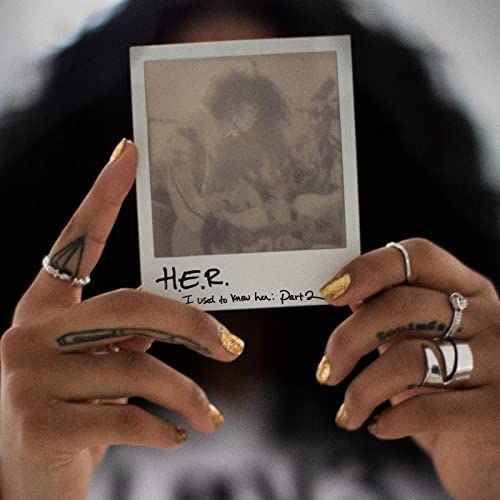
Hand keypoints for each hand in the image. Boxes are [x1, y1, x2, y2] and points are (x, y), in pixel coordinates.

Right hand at [0, 140, 243, 499]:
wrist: (22, 487)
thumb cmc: (68, 420)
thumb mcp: (92, 372)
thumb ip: (123, 341)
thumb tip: (173, 329)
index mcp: (42, 313)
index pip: (75, 242)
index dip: (102, 194)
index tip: (128, 152)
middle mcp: (28, 334)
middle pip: (130, 306)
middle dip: (190, 325)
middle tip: (231, 346)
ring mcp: (27, 377)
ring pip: (138, 368)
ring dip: (185, 395)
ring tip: (208, 415)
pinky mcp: (38, 422)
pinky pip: (128, 416)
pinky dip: (164, 428)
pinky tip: (176, 435)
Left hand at [316, 238, 499, 499]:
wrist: (492, 447)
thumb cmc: (447, 387)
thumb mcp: (424, 340)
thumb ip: (392, 314)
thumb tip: (342, 292)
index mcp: (467, 290)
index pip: (417, 256)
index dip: (367, 268)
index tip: (330, 292)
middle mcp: (487, 319)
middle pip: (402, 306)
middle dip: (349, 338)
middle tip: (328, 369)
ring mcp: (498, 363)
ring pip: (410, 358)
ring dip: (363, 389)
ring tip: (349, 409)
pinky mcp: (496, 412)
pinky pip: (428, 408)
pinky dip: (390, 419)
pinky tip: (378, 425)